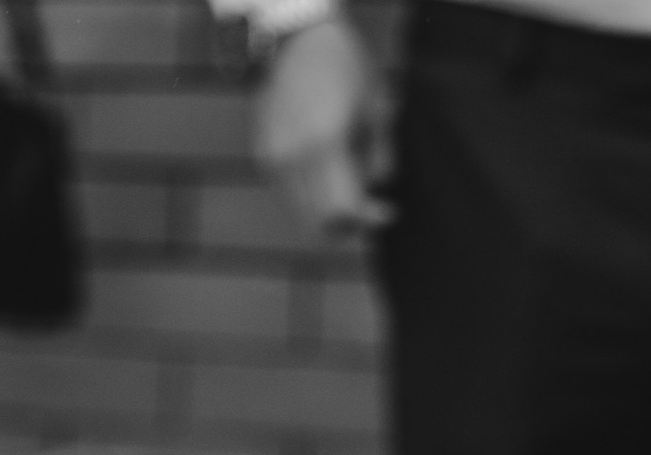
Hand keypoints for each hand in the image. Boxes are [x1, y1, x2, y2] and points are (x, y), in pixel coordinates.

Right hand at [253, 13, 391, 237]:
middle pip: (319, 221)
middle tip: (371, 206)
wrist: (296, 36)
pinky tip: (327, 169)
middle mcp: (291, 156)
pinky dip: (310, 195)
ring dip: (328, 210)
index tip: (388, 211)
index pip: (341, 210)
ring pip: (302, 212)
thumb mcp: (376, 110)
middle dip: (348, 222)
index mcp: (323, 144)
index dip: (367, 219)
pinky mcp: (262, 154)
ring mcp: (272, 156)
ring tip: (350, 182)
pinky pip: (288, 193)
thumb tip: (378, 192)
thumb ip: (381, 160)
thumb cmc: (345, 67)